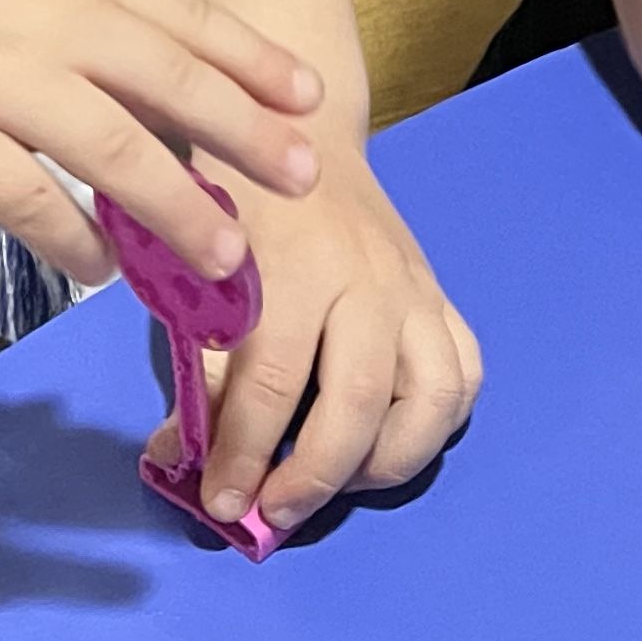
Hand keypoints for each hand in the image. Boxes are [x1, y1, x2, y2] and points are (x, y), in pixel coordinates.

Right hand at [0, 0, 322, 284]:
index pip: (188, 19)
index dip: (256, 63)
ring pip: (116, 154)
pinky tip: (101, 266)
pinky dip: (73, 238)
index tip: (311, 101)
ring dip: (178, 209)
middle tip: (301, 181)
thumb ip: (89, 2)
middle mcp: (53, 25)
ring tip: (224, 255)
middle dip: (247, 139)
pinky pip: (29, 202)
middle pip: (174, 86)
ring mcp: (0, 85)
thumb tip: (163, 59)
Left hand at [169, 143, 481, 536]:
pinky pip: (465, 372)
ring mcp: (413, 289)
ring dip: (389, 460)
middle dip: (316, 474)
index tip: (221, 503)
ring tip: (341, 481)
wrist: (303, 127)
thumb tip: (176, 457)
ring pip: (434, 395)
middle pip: (360, 399)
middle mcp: (367, 281)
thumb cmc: (236, 197)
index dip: (244, 454)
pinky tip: (389, 441)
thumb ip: (193, 362)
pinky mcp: (438, 295)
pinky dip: (437, 423)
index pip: (273, 381)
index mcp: (297, 266)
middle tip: (275, 513)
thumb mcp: (199, 266)